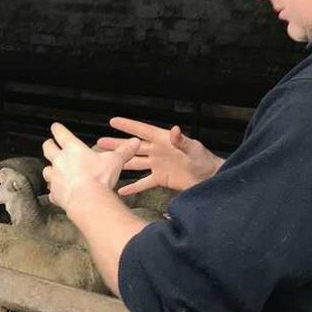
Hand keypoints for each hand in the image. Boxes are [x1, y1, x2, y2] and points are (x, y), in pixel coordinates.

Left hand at [42, 123, 139, 210]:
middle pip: (47, 148)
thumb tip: (133, 143)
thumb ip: (124, 151)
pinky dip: (55, 191)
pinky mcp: (55, 193)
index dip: (57, 129)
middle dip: (49, 145)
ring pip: (46, 170)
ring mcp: (55, 177)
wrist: (87, 199)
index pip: (60, 133)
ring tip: (54, 170)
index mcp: (73, 149)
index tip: (56, 127)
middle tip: (50, 144)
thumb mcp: (115, 161)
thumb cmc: (98, 178)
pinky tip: (59, 192)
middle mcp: (60, 161)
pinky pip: (52, 191)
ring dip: (50, 169)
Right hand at [95, 117, 223, 194]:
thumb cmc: (205, 161)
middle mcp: (158, 151)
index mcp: (164, 140)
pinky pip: (143, 182)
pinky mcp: (160, 179)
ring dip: (121, 162)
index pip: (143, 131)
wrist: (211, 179)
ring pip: (135, 163)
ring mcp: (157, 165)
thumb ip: (182, 141)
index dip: (128, 126)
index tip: (113, 121)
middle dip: (117, 145)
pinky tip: (121, 190)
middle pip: (133, 147)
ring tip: (106, 162)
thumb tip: (174, 129)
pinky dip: (133, 187)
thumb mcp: (194, 149)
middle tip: (100, 143)